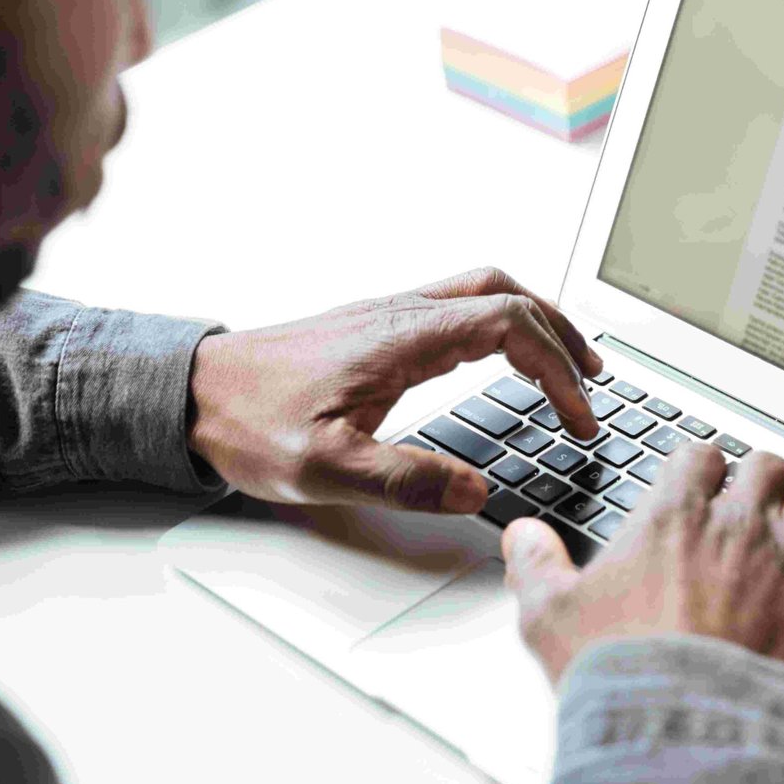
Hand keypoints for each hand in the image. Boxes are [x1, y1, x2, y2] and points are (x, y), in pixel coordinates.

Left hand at [187, 267, 601, 513]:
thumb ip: (403, 479)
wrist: (189, 393)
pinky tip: (498, 359)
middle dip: (561, 332)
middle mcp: (400, 312)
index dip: (558, 368)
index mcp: (401, 336)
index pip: (509, 324)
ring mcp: (387, 315)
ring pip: (482, 292)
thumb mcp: (323, 467)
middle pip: (506, 292)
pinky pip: (456, 306)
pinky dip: (498, 325)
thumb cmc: (247, 422)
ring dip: (532, 321)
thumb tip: (474, 491)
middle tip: (594, 378)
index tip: (577, 415)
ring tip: (563, 363)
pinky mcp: (374, 328)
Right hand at [503, 443, 783, 682]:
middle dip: (765, 478)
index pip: (697, 456)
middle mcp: (738, 525)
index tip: (704, 478)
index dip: (703, 465)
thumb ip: (536, 567)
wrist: (686, 727)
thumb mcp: (551, 618)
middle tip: (762, 498)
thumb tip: (522, 537)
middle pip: (766, 465)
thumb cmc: (625, 675)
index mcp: (673, 518)